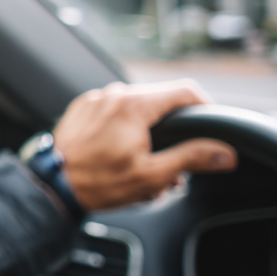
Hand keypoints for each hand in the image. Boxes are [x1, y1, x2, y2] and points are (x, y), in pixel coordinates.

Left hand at [53, 80, 237, 211]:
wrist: (52, 185)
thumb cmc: (98, 182)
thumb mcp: (152, 175)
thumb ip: (191, 159)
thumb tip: (224, 153)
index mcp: (134, 105)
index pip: (185, 91)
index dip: (206, 107)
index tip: (212, 125)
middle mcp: (114, 94)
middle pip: (160, 99)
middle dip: (174, 128)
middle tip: (177, 158)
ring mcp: (96, 99)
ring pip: (136, 106)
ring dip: (150, 130)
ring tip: (148, 162)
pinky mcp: (83, 108)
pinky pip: (114, 110)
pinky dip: (126, 126)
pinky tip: (124, 153)